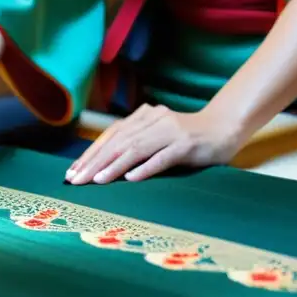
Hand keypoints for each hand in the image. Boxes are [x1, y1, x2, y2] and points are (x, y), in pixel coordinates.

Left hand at [66, 103, 240, 184]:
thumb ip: (136, 143)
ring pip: (136, 149)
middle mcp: (154, 120)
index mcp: (144, 116)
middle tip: (76, 180)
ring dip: (114, 166)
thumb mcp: (158, 136)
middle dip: (94, 162)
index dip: (90, 153)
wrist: (224, 128)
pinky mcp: (187, 144)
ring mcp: (171, 131)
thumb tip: (102, 164)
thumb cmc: (187, 138)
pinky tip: (131, 179)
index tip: (73, 171)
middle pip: (118, 142)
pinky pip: (162, 157)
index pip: (111, 135)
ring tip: (96, 180)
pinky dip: (145, 168)